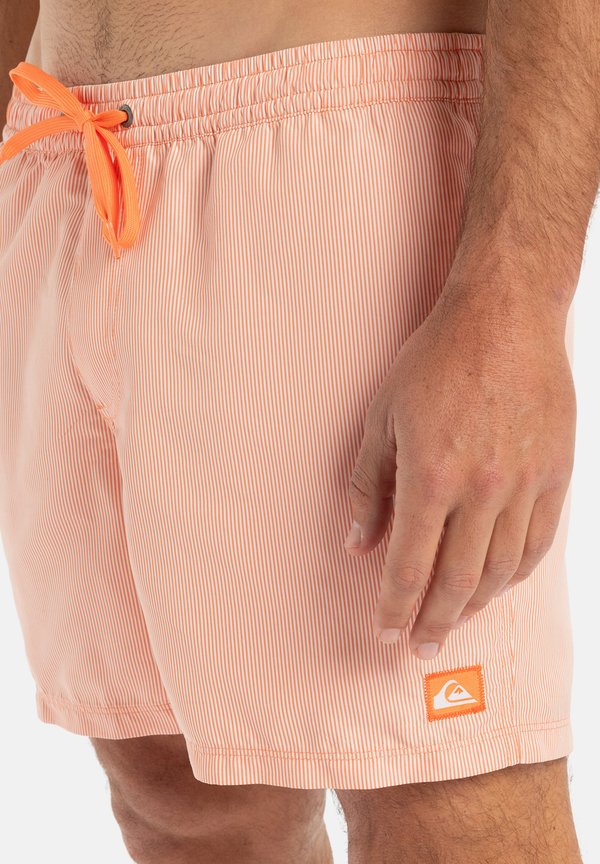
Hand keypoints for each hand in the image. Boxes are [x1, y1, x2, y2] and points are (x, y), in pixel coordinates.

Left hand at [344, 281, 575, 659]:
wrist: (505, 316)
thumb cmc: (435, 361)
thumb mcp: (381, 417)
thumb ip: (368, 486)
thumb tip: (357, 544)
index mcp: (430, 475)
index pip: (409, 564)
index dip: (396, 607)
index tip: (387, 634)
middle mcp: (482, 488)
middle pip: (457, 579)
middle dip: (434, 620)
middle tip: (420, 648)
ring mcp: (526, 482)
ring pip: (501, 568)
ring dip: (475, 604)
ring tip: (453, 619)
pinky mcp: (556, 472)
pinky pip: (538, 540)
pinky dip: (516, 572)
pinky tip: (497, 583)